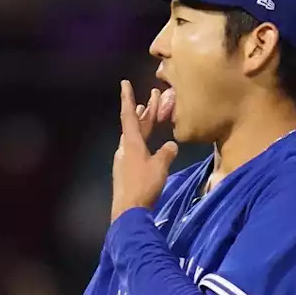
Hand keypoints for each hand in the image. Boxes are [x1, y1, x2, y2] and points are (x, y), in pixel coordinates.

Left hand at [111, 80, 177, 222]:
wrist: (128, 212)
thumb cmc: (144, 186)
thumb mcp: (160, 167)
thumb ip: (166, 153)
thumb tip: (171, 145)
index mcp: (132, 143)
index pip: (130, 116)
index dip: (128, 99)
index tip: (124, 83)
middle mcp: (126, 148)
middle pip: (134, 125)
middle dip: (144, 111)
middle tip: (153, 96)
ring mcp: (125, 160)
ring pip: (134, 137)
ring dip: (142, 125)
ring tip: (148, 113)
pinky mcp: (127, 171)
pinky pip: (136, 149)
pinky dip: (143, 140)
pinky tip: (149, 143)